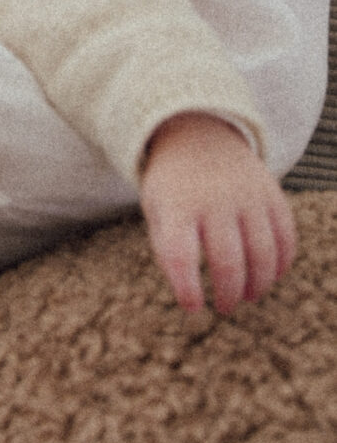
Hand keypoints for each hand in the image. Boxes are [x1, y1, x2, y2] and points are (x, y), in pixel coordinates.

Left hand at [139, 112, 297, 314]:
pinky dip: (281, 264)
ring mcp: (247, 195)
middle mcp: (214, 199)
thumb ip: (168, 251)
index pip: (180, 254)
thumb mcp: (157, 211)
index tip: (192, 308)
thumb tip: (191, 298)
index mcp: (177, 205)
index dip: (187, 288)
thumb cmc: (174, 187)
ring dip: (258, 284)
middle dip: (228, 294)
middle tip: (224, 307)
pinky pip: (285, 238)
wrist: (197, 135)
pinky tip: (270, 275)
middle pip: (228, 261)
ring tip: (248, 295)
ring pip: (262, 254)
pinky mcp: (272, 194)